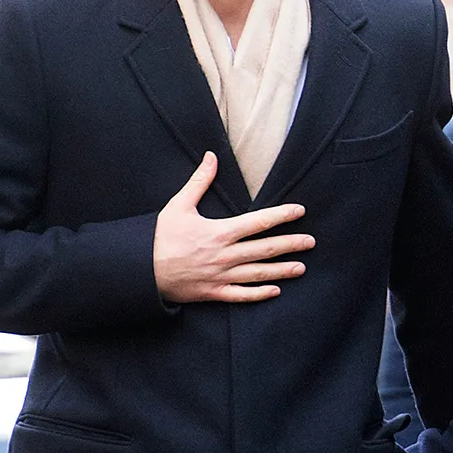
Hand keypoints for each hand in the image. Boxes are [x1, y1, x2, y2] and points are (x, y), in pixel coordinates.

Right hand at [153, 151, 313, 303]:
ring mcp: (221, 276)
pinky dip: (259, 294)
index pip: (259, 222)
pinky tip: (275, 291)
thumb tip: (211, 157)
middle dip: (291, 245)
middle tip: (311, 242)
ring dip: (282, 271)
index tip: (300, 211)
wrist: (141, 270)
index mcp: (220, 232)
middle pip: (265, 249)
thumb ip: (199, 181)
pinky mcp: (214, 292)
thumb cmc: (159, 237)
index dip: (282, 216)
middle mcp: (225, 255)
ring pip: (258, 274)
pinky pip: (241, 295)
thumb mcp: (179, 205)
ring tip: (301, 267)